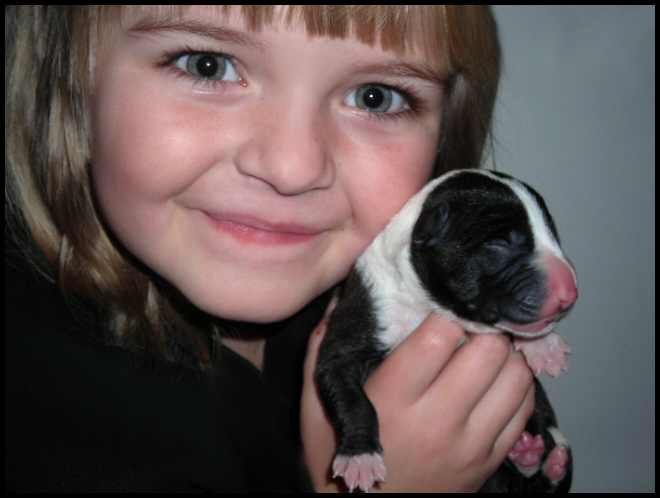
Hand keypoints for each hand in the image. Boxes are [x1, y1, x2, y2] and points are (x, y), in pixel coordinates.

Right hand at [301, 313, 534, 491]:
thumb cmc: (336, 457)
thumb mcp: (318, 405)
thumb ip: (321, 348)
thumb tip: (341, 299)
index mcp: (393, 398)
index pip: (441, 335)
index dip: (446, 311)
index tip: (440, 307)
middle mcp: (438, 419)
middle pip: (489, 350)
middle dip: (483, 326)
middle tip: (470, 323)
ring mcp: (470, 443)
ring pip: (516, 376)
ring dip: (506, 353)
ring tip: (486, 347)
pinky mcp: (488, 460)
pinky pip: (524, 409)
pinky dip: (517, 384)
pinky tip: (496, 378)